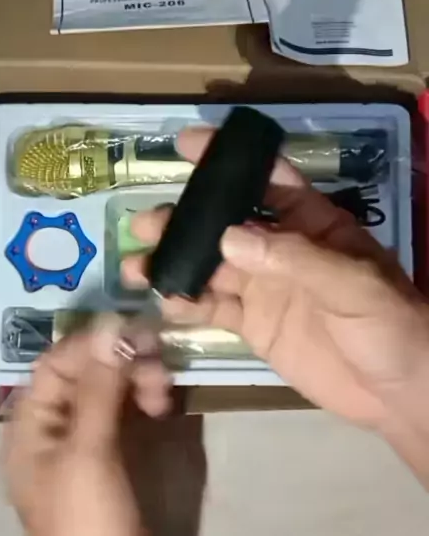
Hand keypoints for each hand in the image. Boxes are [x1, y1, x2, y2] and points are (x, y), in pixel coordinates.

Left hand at [3, 316, 170, 535]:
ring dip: (138, 382)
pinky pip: (126, 416)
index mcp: (31, 427)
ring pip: (110, 392)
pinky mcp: (112, 460)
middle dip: (123, 364)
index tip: (138, 333)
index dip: (94, 344)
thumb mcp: (90, 453)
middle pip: (86, 374)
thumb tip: (111, 328)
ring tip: (165, 396)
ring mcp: (84, 445)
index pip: (56, 364)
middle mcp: (53, 430)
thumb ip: (99, 388)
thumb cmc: (87, 527)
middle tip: (161, 364)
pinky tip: (164, 407)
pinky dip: (144, 405)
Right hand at [123, 128, 428, 436]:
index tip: (185, 144)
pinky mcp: (254, 325)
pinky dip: (187, 303)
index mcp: (311, 223)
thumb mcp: (352, 282)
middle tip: (145, 223)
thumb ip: (292, 258)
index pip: (266, 178)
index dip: (227, 160)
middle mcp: (280, 248)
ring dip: (174, 262)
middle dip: (184, 219)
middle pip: (224, 223)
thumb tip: (227, 238)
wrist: (397, 390)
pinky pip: (214, 308)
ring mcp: (264, 287)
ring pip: (210, 266)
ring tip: (137, 267)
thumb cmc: (389, 323)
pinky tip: (164, 302)